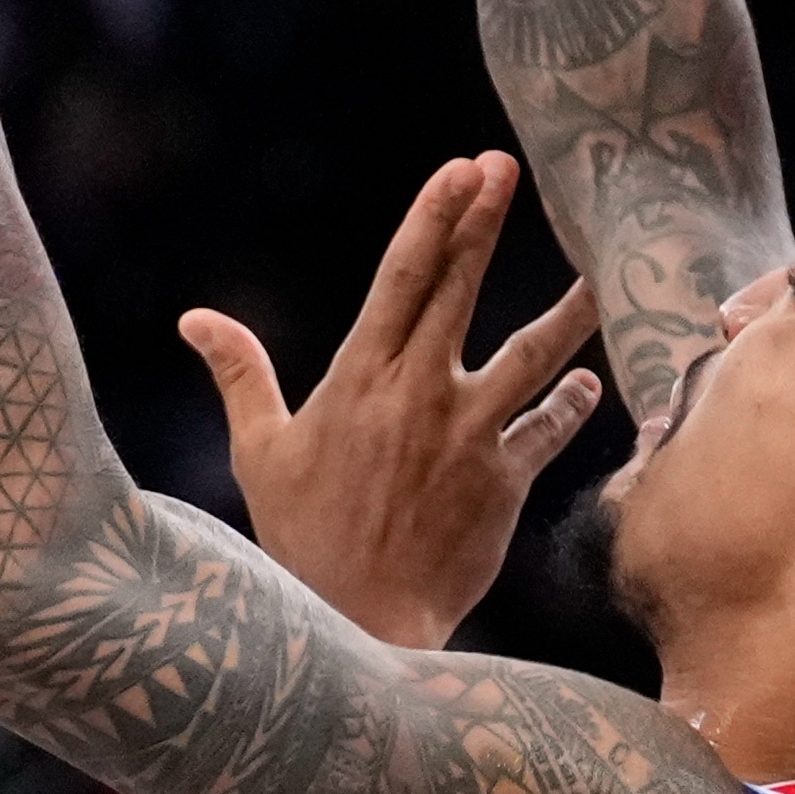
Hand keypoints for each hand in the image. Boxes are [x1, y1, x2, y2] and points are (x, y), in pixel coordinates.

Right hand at [182, 157, 598, 645]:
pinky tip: (590, 383)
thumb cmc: (301, 540)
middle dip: (483, 223)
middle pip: (459, 291)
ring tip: (599, 275)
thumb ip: (242, 375)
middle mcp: (419, 395)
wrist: (358, 626)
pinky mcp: (503, 481)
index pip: (401, 278)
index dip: (434, 217)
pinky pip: (546, 430)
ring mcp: (468, 436)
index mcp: (359, 379)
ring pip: (529, 356)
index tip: (461, 169)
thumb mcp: (261, 452)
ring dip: (564, 313)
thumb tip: (195, 320)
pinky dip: (569, 405)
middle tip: (508, 167)